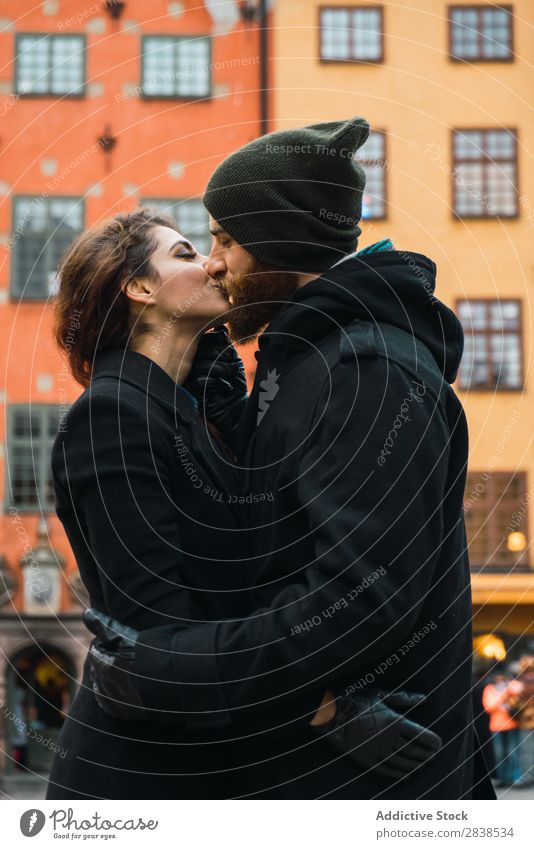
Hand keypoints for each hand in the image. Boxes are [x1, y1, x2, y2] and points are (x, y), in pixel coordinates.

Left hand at [82, 609, 177, 723]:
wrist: (184, 682)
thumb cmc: (157, 654)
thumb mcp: (130, 636)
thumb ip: (106, 627)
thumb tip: (86, 612)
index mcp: (106, 668)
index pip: (96, 649)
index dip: (108, 640)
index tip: (120, 636)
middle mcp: (108, 688)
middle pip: (98, 668)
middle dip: (105, 658)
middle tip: (123, 648)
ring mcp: (119, 703)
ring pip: (102, 687)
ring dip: (108, 676)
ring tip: (123, 666)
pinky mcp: (129, 714)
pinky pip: (110, 704)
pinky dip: (111, 694)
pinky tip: (119, 687)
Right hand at [185, 326, 247, 446]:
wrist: (237, 408)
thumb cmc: (236, 383)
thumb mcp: (233, 360)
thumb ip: (226, 344)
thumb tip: (221, 329)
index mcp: (202, 351)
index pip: (204, 338)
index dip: (217, 340)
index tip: (230, 346)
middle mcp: (193, 361)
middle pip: (199, 348)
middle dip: (219, 353)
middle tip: (233, 360)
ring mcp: (190, 375)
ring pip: (200, 364)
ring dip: (221, 368)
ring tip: (233, 375)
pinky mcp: (191, 390)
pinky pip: (199, 379)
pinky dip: (216, 382)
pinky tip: (227, 387)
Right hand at [309, 689, 441, 778]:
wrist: (331, 713)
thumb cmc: (357, 699)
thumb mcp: (380, 695)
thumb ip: (404, 698)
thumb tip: (424, 698)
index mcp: (395, 721)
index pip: (422, 736)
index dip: (433, 742)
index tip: (439, 744)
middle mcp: (389, 738)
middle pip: (415, 751)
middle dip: (426, 755)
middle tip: (432, 756)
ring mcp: (378, 751)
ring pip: (403, 763)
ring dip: (416, 766)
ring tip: (423, 765)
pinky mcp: (367, 760)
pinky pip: (388, 771)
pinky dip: (400, 775)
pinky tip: (407, 775)